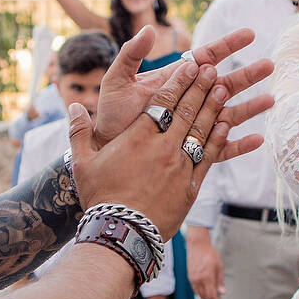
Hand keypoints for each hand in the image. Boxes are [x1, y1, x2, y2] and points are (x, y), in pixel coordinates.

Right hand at [67, 56, 228, 234]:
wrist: (121, 233)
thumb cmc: (100, 198)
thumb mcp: (82, 163)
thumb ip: (79, 133)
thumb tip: (72, 107)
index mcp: (138, 137)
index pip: (163, 102)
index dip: (178, 82)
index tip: (191, 66)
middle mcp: (163, 147)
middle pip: (186, 111)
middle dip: (200, 87)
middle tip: (212, 70)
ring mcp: (180, 166)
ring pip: (201, 130)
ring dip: (214, 108)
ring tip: (224, 88)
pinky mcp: (191, 186)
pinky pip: (208, 157)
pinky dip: (218, 140)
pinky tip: (226, 126)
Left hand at [93, 25, 273, 164]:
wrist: (106, 149)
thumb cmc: (111, 115)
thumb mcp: (118, 81)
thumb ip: (131, 55)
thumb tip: (151, 29)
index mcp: (177, 80)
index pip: (207, 58)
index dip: (228, 45)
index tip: (249, 34)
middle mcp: (191, 101)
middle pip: (226, 85)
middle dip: (248, 74)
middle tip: (271, 65)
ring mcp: (195, 126)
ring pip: (229, 115)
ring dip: (251, 107)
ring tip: (272, 100)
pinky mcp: (194, 150)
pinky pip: (220, 148)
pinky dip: (239, 144)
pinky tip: (257, 140)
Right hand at [185, 225, 224, 298]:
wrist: (197, 245)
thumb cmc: (210, 253)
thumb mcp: (219, 266)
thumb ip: (220, 281)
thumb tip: (222, 292)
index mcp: (207, 278)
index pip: (212, 296)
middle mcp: (198, 280)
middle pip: (205, 298)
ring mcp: (192, 279)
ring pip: (199, 294)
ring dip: (207, 298)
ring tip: (215, 298)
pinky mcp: (190, 277)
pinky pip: (195, 289)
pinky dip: (201, 293)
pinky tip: (207, 291)